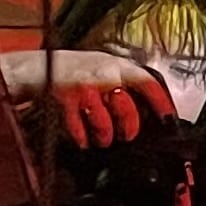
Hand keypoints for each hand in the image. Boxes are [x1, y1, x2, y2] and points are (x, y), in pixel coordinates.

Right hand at [28, 49, 172, 146]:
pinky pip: (79, 129)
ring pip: (105, 123)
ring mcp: (84, 87)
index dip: (162, 103)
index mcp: (118, 66)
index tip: (170, 120)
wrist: (36, 67)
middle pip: (128, 109)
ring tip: (102, 139)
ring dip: (105, 137)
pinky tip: (82, 139)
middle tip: (126, 136)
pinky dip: (82, 139)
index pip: (149, 83)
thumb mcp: (104, 67)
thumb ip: (123, 82)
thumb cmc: (74, 70)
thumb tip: (145, 109)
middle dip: (129, 128)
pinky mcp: (65, 100)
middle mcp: (104, 74)